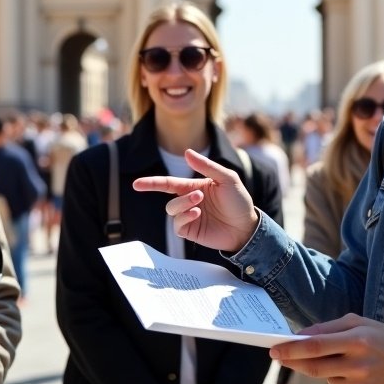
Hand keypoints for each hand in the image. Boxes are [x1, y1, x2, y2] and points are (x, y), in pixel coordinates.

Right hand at [133, 150, 258, 250]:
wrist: (247, 227)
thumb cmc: (239, 201)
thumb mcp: (227, 179)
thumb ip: (207, 166)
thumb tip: (186, 152)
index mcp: (194, 186)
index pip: (169, 183)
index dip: (152, 183)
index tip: (136, 184)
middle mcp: (189, 201)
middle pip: (169, 197)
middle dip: (181, 195)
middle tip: (200, 195)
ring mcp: (190, 217)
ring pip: (171, 210)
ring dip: (183, 205)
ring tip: (200, 205)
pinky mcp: (191, 231)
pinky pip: (177, 225)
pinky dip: (184, 218)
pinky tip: (197, 215)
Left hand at [270, 314, 383, 383]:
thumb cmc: (380, 337)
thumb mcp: (358, 323)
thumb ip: (328, 329)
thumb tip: (299, 337)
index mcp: (358, 340)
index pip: (316, 346)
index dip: (292, 349)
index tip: (274, 349)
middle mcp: (359, 366)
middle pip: (314, 368)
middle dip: (292, 362)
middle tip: (278, 356)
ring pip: (326, 379)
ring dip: (326, 369)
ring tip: (346, 361)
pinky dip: (339, 383)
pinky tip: (357, 376)